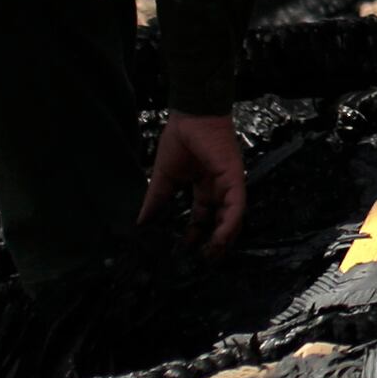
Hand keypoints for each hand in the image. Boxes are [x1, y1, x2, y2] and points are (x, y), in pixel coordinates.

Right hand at [138, 110, 246, 253]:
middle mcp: (218, 189)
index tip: (183, 251)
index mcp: (203, 188)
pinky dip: (230, 224)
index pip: (202, 217)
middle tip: (202, 261)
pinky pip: (236, 206)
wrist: (190, 116)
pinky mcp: (235, 179)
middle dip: (213, 242)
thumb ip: (155, 200)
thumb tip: (140, 222)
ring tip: (211, 256)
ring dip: (223, 239)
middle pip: (220, 222)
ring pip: (231, 219)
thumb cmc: (179, 140)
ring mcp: (228, 185)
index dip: (195, 235)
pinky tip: (220, 238)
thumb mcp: (163, 177)